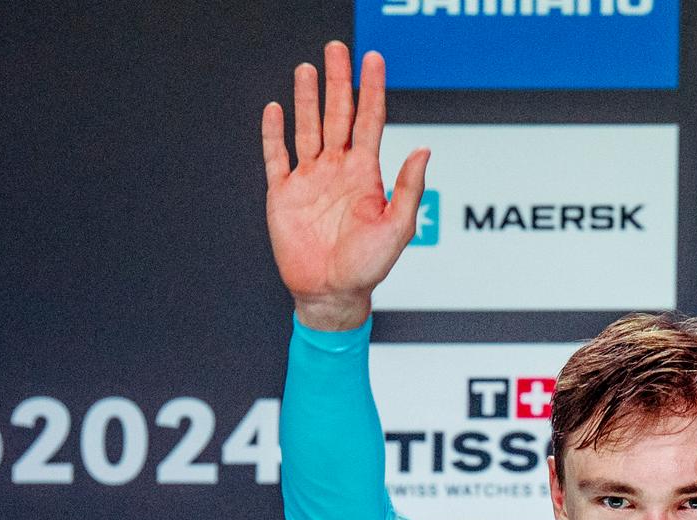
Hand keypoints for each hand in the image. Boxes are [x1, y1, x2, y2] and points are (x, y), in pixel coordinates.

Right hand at [261, 42, 429, 329]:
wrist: (331, 294)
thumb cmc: (368, 267)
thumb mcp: (397, 228)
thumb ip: (408, 188)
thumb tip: (423, 149)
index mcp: (365, 174)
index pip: (369, 121)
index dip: (371, 90)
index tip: (373, 59)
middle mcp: (337, 170)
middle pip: (337, 115)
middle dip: (338, 81)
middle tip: (337, 49)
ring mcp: (309, 179)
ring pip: (307, 128)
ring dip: (307, 98)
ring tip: (307, 69)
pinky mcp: (283, 194)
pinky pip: (277, 157)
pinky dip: (274, 133)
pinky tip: (275, 108)